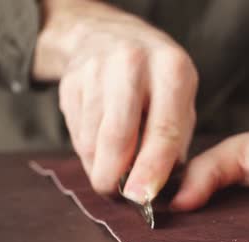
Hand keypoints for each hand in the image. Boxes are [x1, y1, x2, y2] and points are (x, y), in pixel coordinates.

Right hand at [34, 0, 197, 201]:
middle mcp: (132, 64)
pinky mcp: (70, 81)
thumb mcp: (178, 100)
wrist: (108, 36)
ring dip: (99, 166)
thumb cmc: (154, 80)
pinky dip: (87, 151)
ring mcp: (96, 69)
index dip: (151, 169)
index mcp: (172, 69)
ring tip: (111, 167)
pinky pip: (76, 133)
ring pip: (92, 140)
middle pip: (118, 136)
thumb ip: (173, 143)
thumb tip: (154, 190)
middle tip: (117, 195)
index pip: (163, 129)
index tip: (141, 198)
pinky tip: (99, 142)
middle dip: (114, 176)